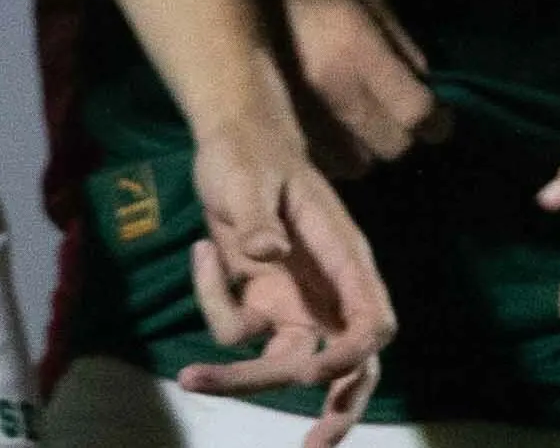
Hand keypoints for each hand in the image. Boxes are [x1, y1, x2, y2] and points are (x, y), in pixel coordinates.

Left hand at [177, 105, 395, 445]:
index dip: (352, 354)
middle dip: (338, 409)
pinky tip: (203, 252)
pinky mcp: (264, 304)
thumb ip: (258, 217)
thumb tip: (265, 254)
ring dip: (242, 380)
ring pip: (289, 363)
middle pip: (348, 364)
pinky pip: (238, 331)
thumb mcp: (248, 176)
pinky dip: (212, 301)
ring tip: (189, 379)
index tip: (318, 372)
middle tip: (313, 446)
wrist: (231, 141)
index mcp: (344, 257)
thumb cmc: (249, 152)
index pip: (370, 319)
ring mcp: (297, 301)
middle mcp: (329, 289)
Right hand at [276, 0, 440, 172]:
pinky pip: (326, 167)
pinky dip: (336, 154)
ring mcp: (304, 121)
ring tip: (356, 120)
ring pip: (360, 164)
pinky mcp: (279, 138)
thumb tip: (426, 89)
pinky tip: (328, 129)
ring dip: (366, 147)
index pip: (417, 112)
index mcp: (357, 51)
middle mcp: (334, 93)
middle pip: (393, 146)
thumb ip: (403, 44)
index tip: (437, 120)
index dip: (437, 121)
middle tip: (394, 115)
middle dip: (401, 133)